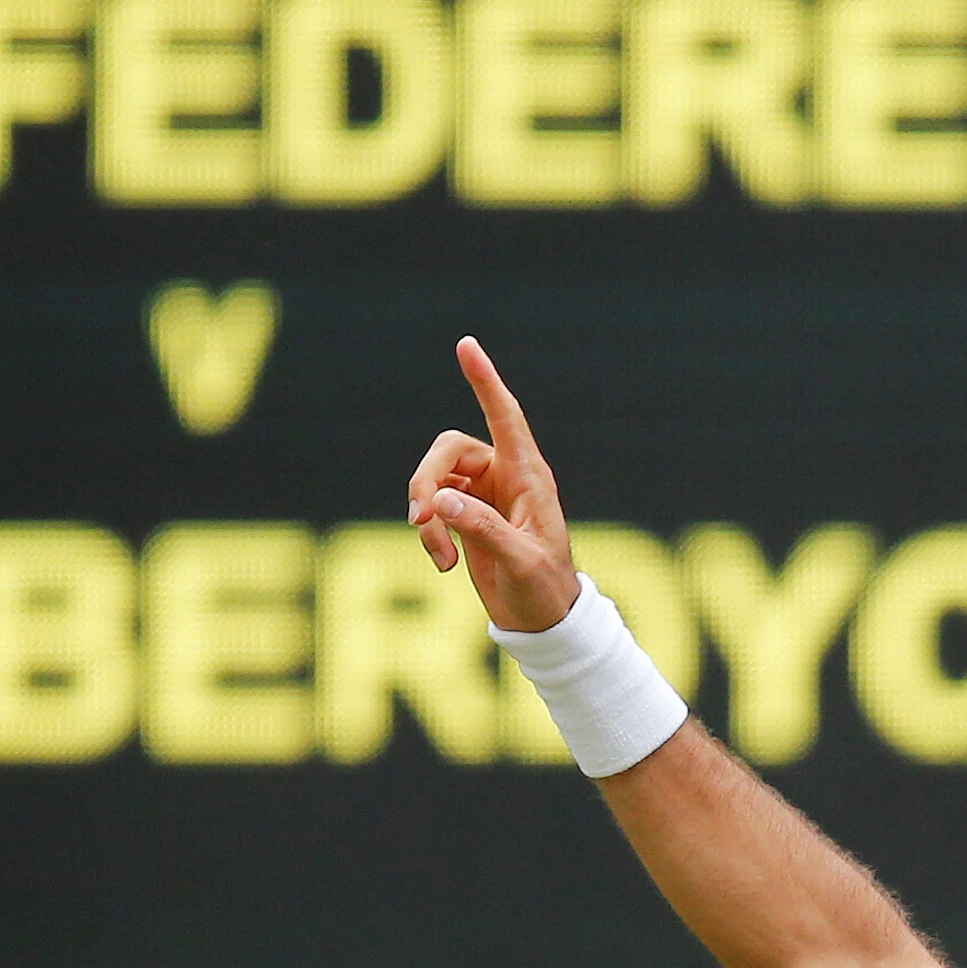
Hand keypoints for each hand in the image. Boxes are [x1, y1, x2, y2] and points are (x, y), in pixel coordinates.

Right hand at [405, 336, 581, 631]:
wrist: (542, 622)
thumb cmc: (544, 589)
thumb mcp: (520, 561)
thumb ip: (482, 529)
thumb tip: (440, 502)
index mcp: (529, 475)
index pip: (505, 416)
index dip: (485, 381)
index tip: (466, 345)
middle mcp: (504, 476)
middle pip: (447, 451)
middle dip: (425, 482)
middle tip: (422, 521)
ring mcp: (483, 494)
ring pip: (434, 479)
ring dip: (425, 515)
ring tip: (439, 556)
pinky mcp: (466, 516)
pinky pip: (432, 508)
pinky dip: (429, 534)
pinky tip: (444, 564)